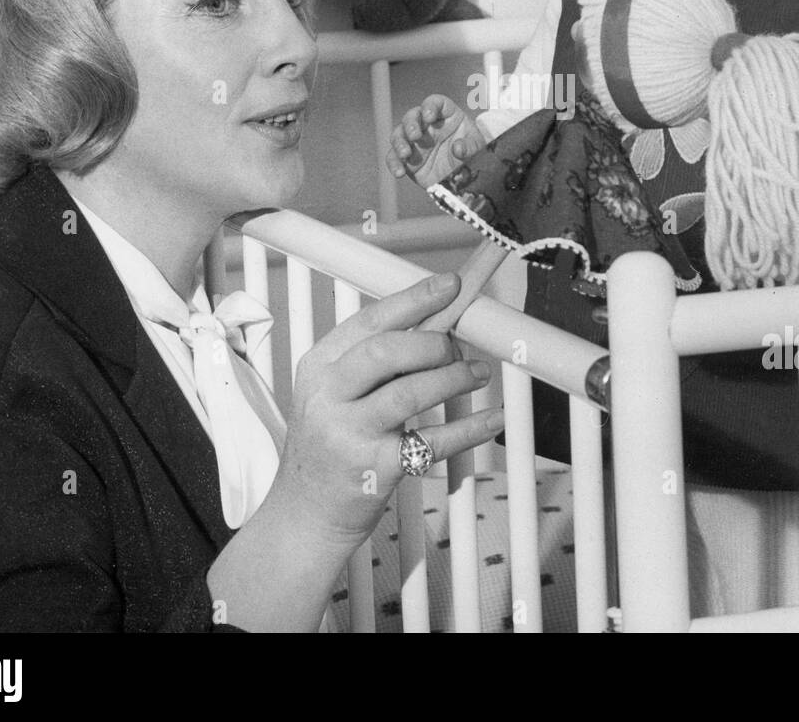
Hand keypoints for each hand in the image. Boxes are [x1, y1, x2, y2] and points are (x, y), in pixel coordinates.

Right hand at [209, 272, 501, 629]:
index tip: (450, 285)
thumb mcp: (336, 394)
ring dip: (453, 378)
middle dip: (433, 343)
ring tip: (477, 373)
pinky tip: (492, 418)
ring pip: (409, 392)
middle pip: (386, 352)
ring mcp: (348, 434)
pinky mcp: (375, 469)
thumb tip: (437, 323)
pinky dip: (470, 428)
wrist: (306, 513)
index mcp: (319, 366)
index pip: (368, 321)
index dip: (414, 298)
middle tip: (458, 348)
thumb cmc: (331, 444)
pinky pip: (433, 441)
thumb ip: (376, 361)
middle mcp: (328, 397)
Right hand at [386, 94, 485, 187]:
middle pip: (412, 116)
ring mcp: (415, 142)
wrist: (465, 177)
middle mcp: (427, 125)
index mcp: (446, 115)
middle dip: (411, 124)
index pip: (435, 103)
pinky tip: (399, 172)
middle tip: (415, 135)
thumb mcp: (478, 148)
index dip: (430, 106)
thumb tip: (458, 148)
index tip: (429, 116)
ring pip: (399, 134)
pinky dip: (394, 164)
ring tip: (405, 154)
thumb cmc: (472, 154)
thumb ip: (470, 147)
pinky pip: (394, 158)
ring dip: (399, 142)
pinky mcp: (407, 159)